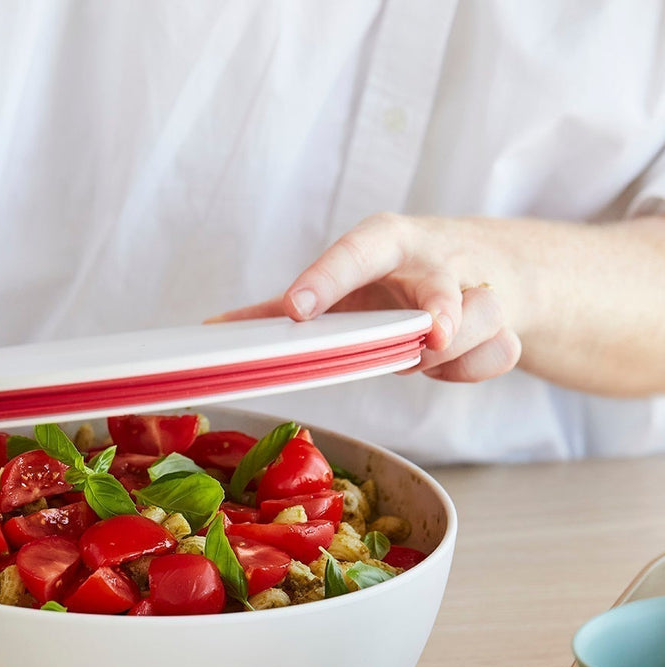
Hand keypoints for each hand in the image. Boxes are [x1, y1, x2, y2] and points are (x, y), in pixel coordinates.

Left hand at [213, 213, 522, 383]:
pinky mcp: (505, 324)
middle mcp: (435, 261)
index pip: (357, 251)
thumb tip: (215, 332)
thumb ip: (283, 307)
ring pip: (480, 320)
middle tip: (431, 337)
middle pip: (440, 282)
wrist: (495, 267)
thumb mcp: (346, 281)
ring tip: (427, 353)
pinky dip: (474, 368)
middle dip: (440, 309)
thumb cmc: (401, 277)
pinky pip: (497, 354)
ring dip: (453, 351)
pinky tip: (458, 361)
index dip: (326, 279)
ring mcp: (477, 290)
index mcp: (386, 244)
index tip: (295, 310)